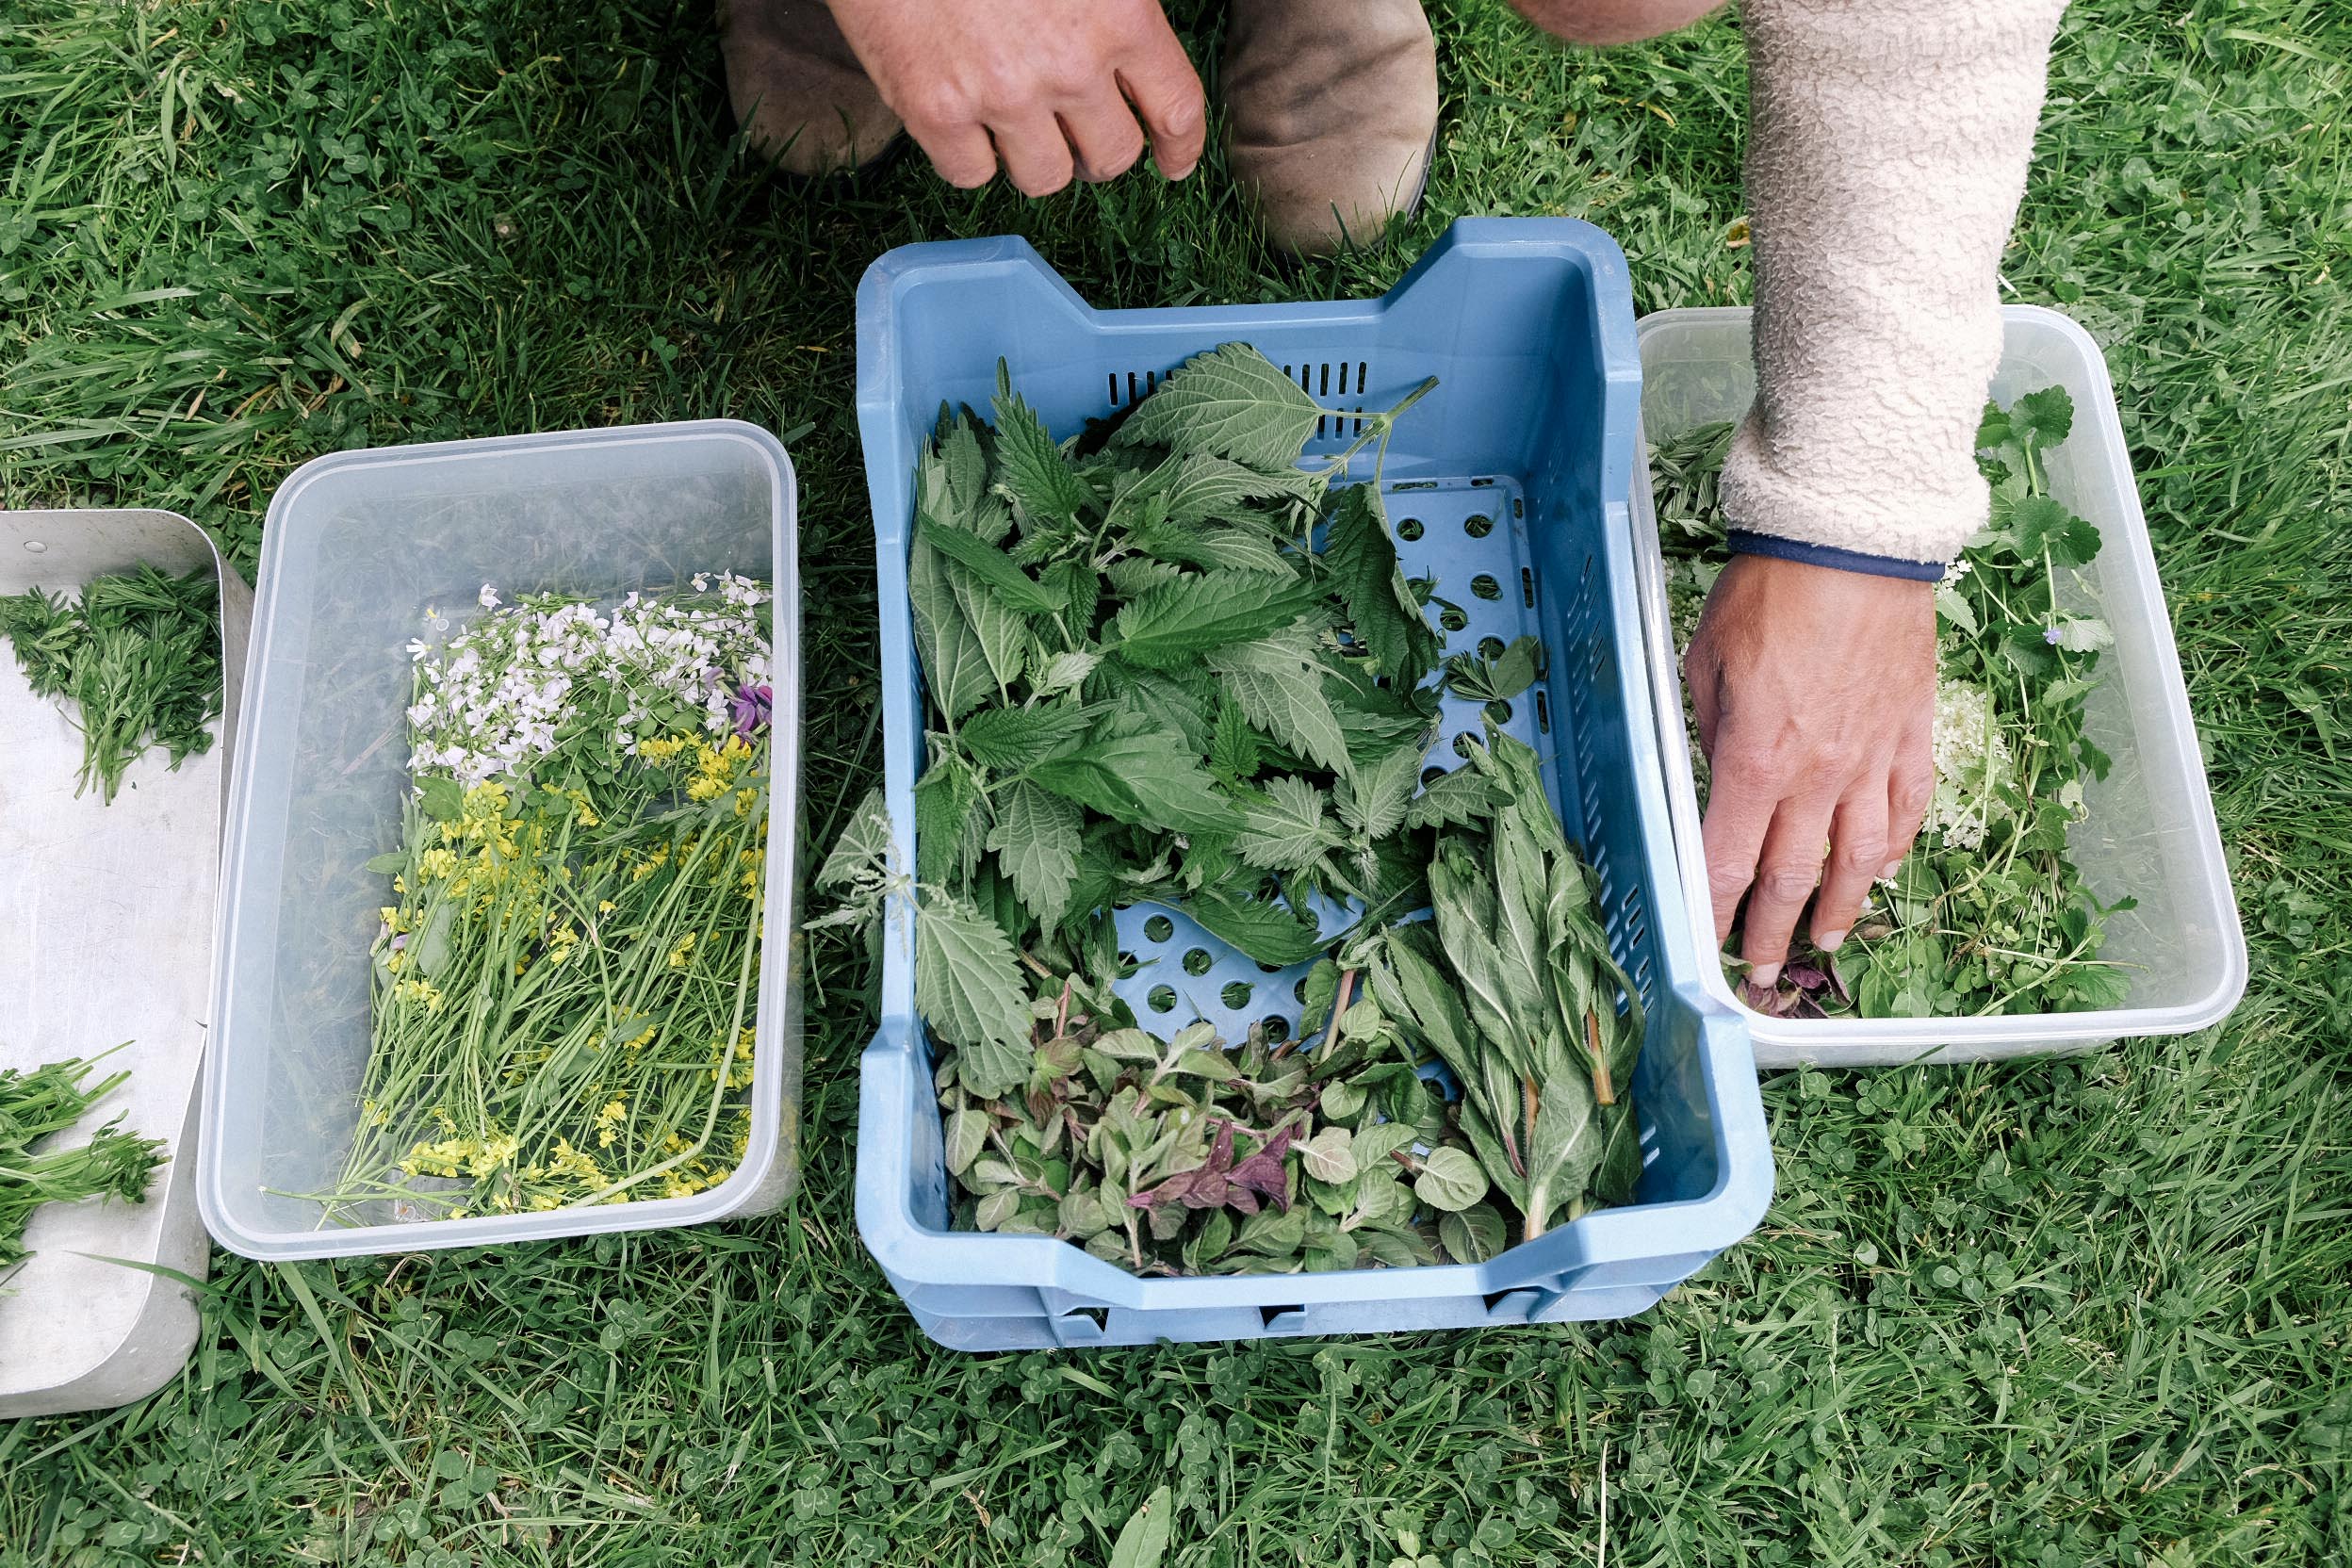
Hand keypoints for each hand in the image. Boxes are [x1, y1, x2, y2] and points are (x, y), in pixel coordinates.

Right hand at [826, 0, 1205, 195]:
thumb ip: (1115, 9)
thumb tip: (1129, 60)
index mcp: (1121, 15)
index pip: (1175, 109)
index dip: (1178, 147)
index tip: (1172, 163)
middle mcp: (1071, 66)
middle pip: (1112, 157)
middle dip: (1097, 151)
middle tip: (1074, 133)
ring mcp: (1003, 95)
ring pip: (1045, 178)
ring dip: (1034, 158)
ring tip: (1013, 121)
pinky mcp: (936, 112)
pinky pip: (972, 175)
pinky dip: (969, 155)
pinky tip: (962, 116)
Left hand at [1682, 554, 1935, 987]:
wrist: (1851, 544)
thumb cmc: (1767, 594)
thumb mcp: (1704, 664)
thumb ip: (1708, 730)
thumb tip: (1714, 771)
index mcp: (1755, 763)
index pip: (1729, 861)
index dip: (1717, 911)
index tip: (1711, 944)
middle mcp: (1817, 776)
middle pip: (1793, 877)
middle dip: (1775, 932)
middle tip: (1766, 971)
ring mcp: (1872, 759)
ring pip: (1860, 858)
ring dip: (1841, 907)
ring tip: (1829, 941)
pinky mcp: (1912, 733)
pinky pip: (1908, 808)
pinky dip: (1897, 848)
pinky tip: (1885, 871)